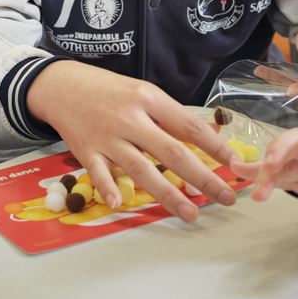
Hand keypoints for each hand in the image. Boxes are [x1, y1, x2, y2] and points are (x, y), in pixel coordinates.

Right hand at [26, 61, 238, 221]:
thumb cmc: (110, 91)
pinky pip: (98, 172)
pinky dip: (108, 188)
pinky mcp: (85, 150)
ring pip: (141, 169)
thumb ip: (169, 116)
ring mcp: (107, 137)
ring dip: (168, 194)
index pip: (188, 125)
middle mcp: (130, 119)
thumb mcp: (143, 93)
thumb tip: (206, 137)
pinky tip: (119, 204)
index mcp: (149, 100)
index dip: (214, 146)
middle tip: (225, 197)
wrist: (63, 85)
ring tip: (191, 213)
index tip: (234, 164)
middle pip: (171, 152)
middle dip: (202, 178)